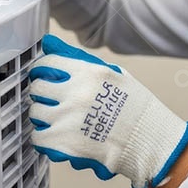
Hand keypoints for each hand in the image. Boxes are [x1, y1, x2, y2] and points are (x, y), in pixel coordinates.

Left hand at [27, 34, 187, 187]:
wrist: (152, 143)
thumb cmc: (136, 109)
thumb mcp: (114, 74)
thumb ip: (79, 59)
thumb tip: (48, 42)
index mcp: (90, 73)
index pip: (48, 63)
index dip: (42, 69)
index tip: (43, 75)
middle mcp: (77, 94)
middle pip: (37, 88)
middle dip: (41, 93)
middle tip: (50, 99)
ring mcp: (69, 120)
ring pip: (35, 113)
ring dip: (42, 115)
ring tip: (56, 119)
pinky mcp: (66, 145)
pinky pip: (38, 137)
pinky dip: (44, 138)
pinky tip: (56, 136)